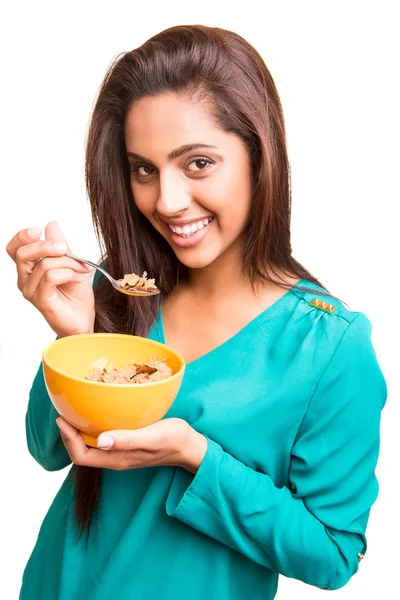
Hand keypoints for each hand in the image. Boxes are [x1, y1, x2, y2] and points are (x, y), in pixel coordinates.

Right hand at [6, 221, 94, 337]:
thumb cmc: (75, 294)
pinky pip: (51, 278)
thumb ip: (60, 246)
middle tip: (66, 248)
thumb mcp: (71, 263)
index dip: (22, 237)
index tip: (38, 230)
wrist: (84, 318)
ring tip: (81, 270)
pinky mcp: (41, 301)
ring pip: (44, 265)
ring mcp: (31, 291)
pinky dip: (69, 274)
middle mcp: (25, 279)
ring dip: (68, 263)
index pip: (14, 248)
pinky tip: (77, 279)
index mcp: (29, 268)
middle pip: (23, 253)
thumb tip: (51, 225)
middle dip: (47, 246)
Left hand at [56, 417, 207, 473]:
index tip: (63, 419)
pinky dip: (93, 427)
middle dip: (69, 434)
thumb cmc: (174, 440)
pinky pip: (102, 439)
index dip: (68, 440)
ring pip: (90, 445)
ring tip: (75, 410)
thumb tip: (101, 440)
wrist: (190, 446)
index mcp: (117, 459)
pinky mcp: (126, 444)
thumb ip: (128, 439)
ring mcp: (120, 452)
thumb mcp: (153, 437)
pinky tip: (97, 412)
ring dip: (79, 430)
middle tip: (64, 412)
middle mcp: (115, 458)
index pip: (81, 456)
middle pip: (82, 452)